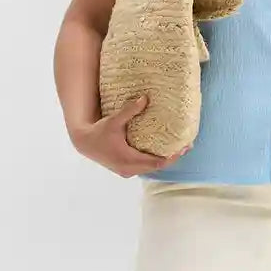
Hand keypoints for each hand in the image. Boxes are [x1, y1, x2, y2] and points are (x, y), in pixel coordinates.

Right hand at [70, 94, 192, 176]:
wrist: (84, 143)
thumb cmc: (99, 131)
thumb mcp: (114, 120)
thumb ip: (130, 110)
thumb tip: (145, 98)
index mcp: (128, 159)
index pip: (157, 162)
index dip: (172, 157)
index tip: (183, 148)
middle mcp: (129, 169)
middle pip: (157, 167)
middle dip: (172, 158)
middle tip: (186, 147)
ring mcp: (126, 172)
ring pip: (151, 169)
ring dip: (164, 160)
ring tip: (177, 149)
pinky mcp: (124, 171)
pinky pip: (144, 168)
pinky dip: (154, 162)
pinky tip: (161, 152)